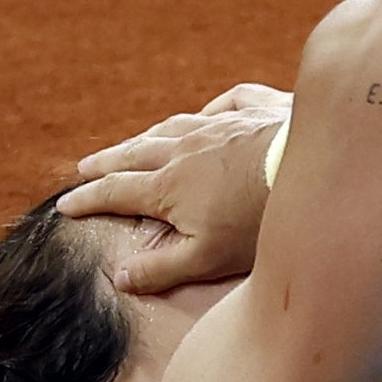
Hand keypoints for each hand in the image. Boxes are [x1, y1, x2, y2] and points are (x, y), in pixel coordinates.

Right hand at [57, 81, 289, 294]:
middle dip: (106, 162)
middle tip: (84, 167)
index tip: (65, 205)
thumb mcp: (207, 259)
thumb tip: (120, 277)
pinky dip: (209, 111)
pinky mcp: (256, 110)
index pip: (115, 192)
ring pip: (173, 126)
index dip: (87, 200)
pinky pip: (225, 104)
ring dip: (147, 136)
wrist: (316, 170)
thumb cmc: (260, 222)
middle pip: (134, 154)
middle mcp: (185, 148)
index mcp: (167, 186)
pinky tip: (207, 115)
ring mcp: (220, 125)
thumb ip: (161, 270)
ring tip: (133, 143)